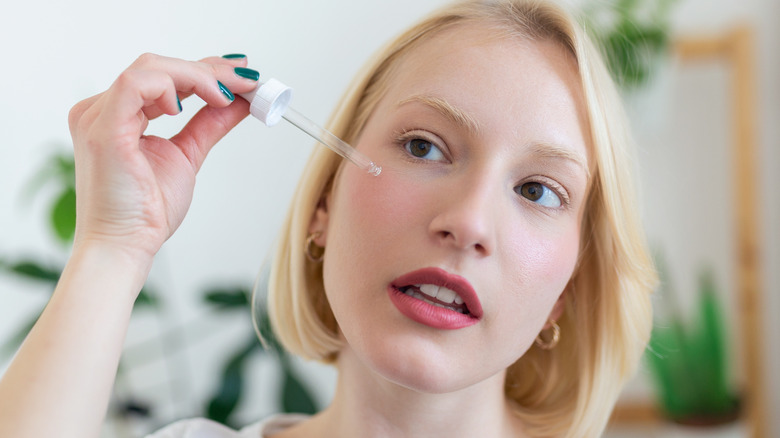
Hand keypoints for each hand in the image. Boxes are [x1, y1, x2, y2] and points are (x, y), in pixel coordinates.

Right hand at [67, 54, 257, 261]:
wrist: (126, 246)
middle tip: (248, 82)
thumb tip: (240, 102)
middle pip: (159, 66)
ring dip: (198, 76)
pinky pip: (136, 84)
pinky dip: (170, 86)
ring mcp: (98, 116)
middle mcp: (102, 109)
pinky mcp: (103, 127)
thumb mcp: (188, 155)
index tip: (243, 77)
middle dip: (210, 70)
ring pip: (151, 68)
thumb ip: (210, 124)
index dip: (206, 70)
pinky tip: (187, 107)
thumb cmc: (145, 211)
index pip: (163, 76)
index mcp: (118, 115)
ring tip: (227, 96)